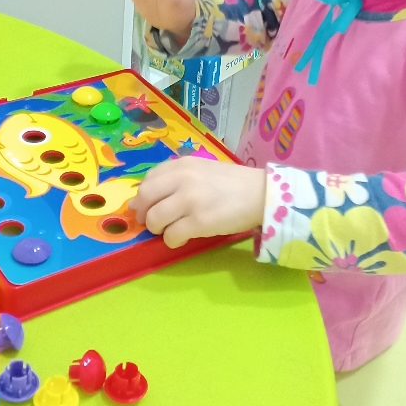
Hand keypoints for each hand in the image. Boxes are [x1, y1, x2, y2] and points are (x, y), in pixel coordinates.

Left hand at [130, 157, 265, 248]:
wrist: (261, 194)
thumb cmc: (233, 183)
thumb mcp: (202, 169)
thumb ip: (177, 178)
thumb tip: (147, 198)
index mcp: (183, 164)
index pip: (148, 179)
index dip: (143, 197)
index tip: (147, 206)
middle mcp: (183, 179)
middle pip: (145, 198)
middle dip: (143, 214)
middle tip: (152, 223)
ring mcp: (190, 200)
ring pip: (155, 219)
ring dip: (158, 229)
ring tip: (170, 230)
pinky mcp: (199, 221)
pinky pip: (171, 235)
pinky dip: (172, 241)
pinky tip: (182, 238)